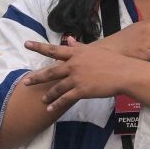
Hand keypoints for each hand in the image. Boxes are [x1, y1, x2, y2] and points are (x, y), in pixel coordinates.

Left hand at [22, 40, 147, 112]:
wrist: (124, 72)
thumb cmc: (112, 60)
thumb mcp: (94, 50)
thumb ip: (79, 46)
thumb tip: (69, 39)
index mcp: (76, 53)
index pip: (54, 49)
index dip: (38, 47)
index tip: (26, 44)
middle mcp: (74, 64)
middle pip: (51, 71)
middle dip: (37, 77)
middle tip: (26, 82)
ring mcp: (77, 77)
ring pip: (57, 87)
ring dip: (48, 94)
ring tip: (42, 100)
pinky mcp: (81, 90)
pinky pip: (65, 99)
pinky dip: (56, 104)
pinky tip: (50, 108)